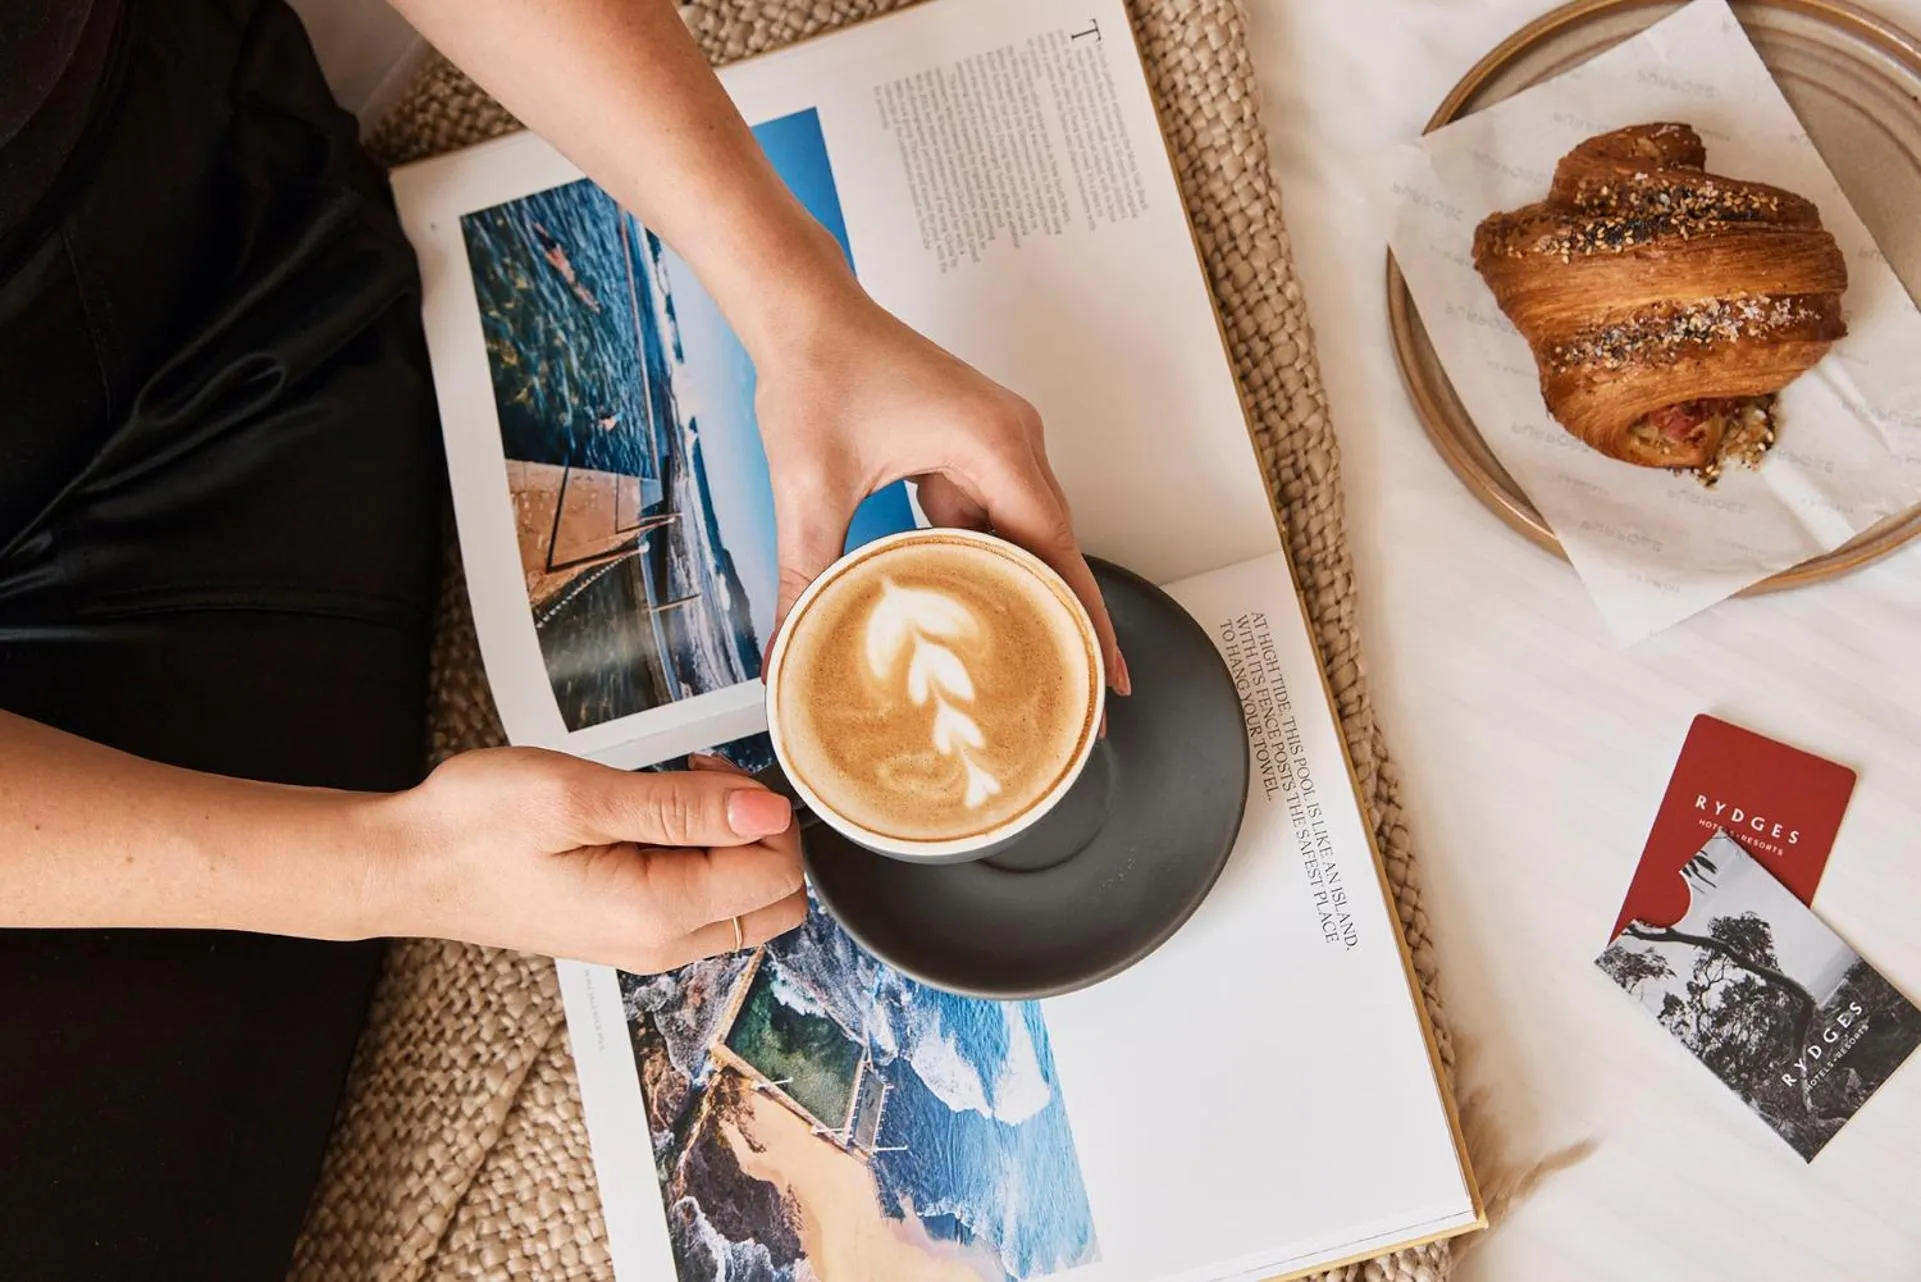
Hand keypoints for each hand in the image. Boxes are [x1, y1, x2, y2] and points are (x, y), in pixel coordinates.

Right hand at [374, 748, 805, 972]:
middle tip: (698, 781)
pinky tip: (648, 819)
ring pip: (746, 902)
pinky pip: (704, 902)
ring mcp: (647, 944)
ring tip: (665, 793)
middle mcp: (663, 945)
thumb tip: (769, 811)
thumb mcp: (581, 796)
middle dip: (761, 831)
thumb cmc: (475, 827)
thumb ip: (683, 808)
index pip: (777, 873)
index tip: (706, 770)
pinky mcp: (631, 931)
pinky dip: (700, 857)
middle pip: (777, 898)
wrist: (408, 866)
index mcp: (657, 914)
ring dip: (730, 842)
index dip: (763, 809)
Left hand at [753, 290, 1130, 693]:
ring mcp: (996, 444)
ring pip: (1021, 537)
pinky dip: (982, 560)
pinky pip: (992, 518)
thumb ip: (803, 576)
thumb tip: (788, 647)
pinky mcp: (971, 449)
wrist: (801, 310)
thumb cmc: (817, 370)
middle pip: (1053, 550)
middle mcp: (1013, 441)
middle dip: (1059, 620)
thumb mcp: (808, 489)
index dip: (1085, 622)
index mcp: (994, 445)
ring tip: (1019, 662)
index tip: (1109, 677)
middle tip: (1072, 693)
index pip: (1059, 551)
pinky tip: (966, 606)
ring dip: (1015, 591)